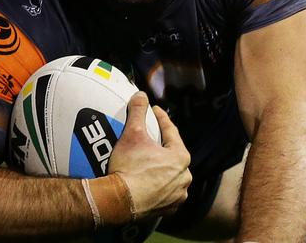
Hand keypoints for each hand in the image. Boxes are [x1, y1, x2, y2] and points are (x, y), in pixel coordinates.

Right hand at [108, 92, 191, 218]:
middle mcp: (184, 176)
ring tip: (148, 161)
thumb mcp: (133, 133)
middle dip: (162, 144)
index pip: (171, 130)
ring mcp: (177, 194)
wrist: (121, 201)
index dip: (161, 118)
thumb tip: (141, 95)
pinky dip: (159, 185)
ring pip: (171, 174)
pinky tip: (148, 181)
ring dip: (162, 166)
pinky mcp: (168, 208)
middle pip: (173, 153)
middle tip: (149, 137)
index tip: (153, 111)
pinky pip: (166, 192)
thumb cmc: (130, 167)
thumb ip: (138, 111)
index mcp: (180, 156)